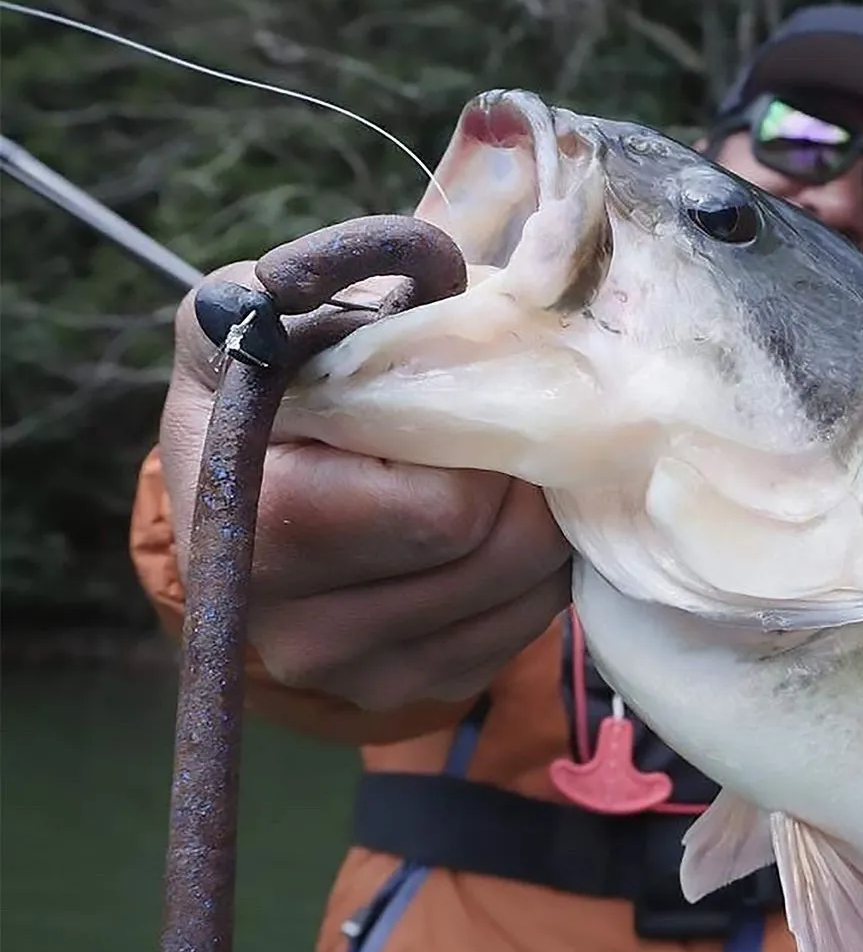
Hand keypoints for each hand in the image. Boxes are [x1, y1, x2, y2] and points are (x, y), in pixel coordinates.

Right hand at [160, 257, 572, 710]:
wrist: (232, 492)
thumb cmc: (257, 385)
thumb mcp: (255, 312)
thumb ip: (321, 273)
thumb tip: (425, 260)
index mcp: (264, 531)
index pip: (453, 507)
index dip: (489, 437)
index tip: (478, 390)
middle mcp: (298, 630)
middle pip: (504, 553)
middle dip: (529, 475)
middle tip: (513, 420)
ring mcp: (357, 676)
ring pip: (531, 592)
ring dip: (542, 518)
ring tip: (506, 463)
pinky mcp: (412, 691)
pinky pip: (526, 627)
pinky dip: (535, 568)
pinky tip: (498, 519)